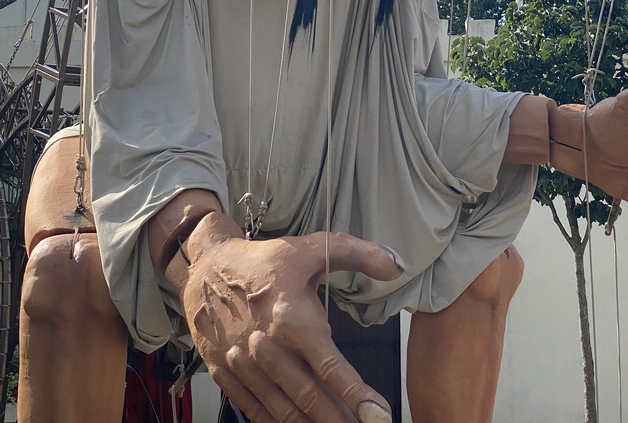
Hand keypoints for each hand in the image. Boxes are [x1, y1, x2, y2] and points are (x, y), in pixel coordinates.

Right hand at [170, 213, 400, 422]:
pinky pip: (256, 409)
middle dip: (339, 419)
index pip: (330, 366)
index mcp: (292, 318)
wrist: (207, 269)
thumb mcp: (311, 248)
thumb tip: (394, 265)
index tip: (380, 415)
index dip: (357, 394)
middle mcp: (269, 348)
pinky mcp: (227, 374)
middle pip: (310, 397)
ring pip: (284, 409)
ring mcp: (245, 365)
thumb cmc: (264, 262)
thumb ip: (356, 254)